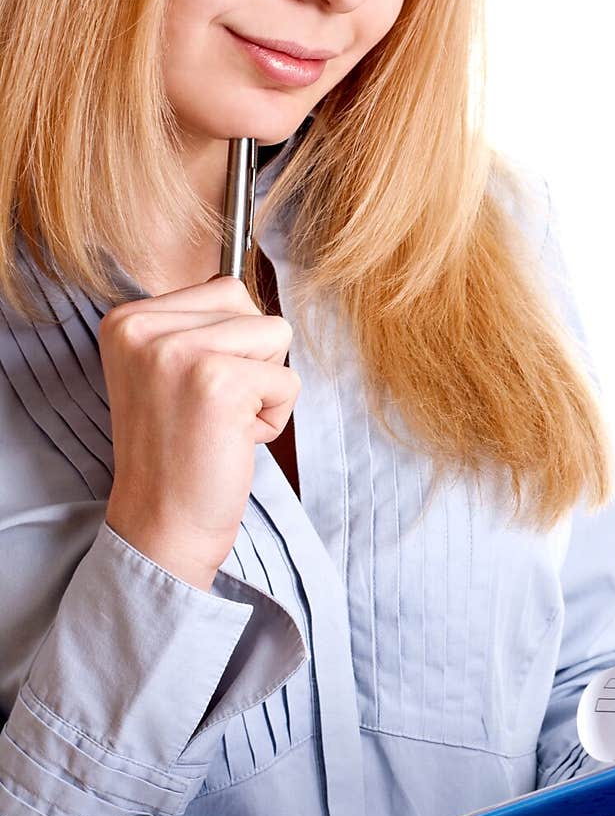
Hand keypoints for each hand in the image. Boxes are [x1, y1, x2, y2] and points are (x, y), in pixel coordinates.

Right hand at [101, 274, 298, 588]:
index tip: (193, 395)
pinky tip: (234, 442)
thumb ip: (198, 327)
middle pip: (252, 307)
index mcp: (126, 319)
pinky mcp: (218, 381)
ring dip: (265, 387)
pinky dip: (275, 417)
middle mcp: (144, 327)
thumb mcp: (164, 372)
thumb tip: (250, 294)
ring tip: (224, 423)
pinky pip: (288, 378)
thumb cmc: (177, 455)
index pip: (224, 289)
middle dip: (252, 361)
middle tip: (212, 410)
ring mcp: (179, 351)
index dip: (231, 347)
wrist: (161, 526)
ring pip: (276, 336)